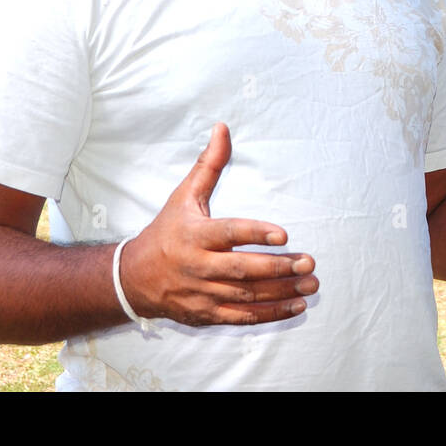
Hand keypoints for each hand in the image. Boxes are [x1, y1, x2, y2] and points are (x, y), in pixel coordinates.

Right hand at [119, 122, 317, 325]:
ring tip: (311, 283)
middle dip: (278, 267)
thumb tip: (223, 128)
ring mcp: (202, 293)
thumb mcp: (184, 195)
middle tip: (309, 262)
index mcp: (194, 235)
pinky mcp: (207, 314)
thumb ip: (209, 164)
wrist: (134, 278)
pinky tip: (297, 305)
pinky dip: (271, 314)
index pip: (229, 233)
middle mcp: (198, 266)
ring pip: (247, 296)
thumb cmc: (167, 231)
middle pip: (242, 270)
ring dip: (282, 291)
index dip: (255, 234)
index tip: (283, 234)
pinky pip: (243, 317)